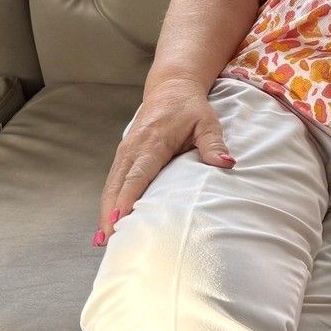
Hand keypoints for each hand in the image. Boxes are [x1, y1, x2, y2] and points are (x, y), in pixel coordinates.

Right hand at [96, 77, 230, 243]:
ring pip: (111, 185)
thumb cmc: (190, 108)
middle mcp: (133, 148)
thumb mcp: (207, 122)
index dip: (128, 198)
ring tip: (104, 240)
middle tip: (108, 241)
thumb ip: (213, 144)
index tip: (119, 220)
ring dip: (106, 211)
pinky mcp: (123, 155)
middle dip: (110, 213)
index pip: (137, 175)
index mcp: (152, 142)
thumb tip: (226, 163)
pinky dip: (109, 201)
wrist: (171, 88)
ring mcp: (125, 151)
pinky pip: (114, 181)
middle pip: (117, 185)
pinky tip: (109, 222)